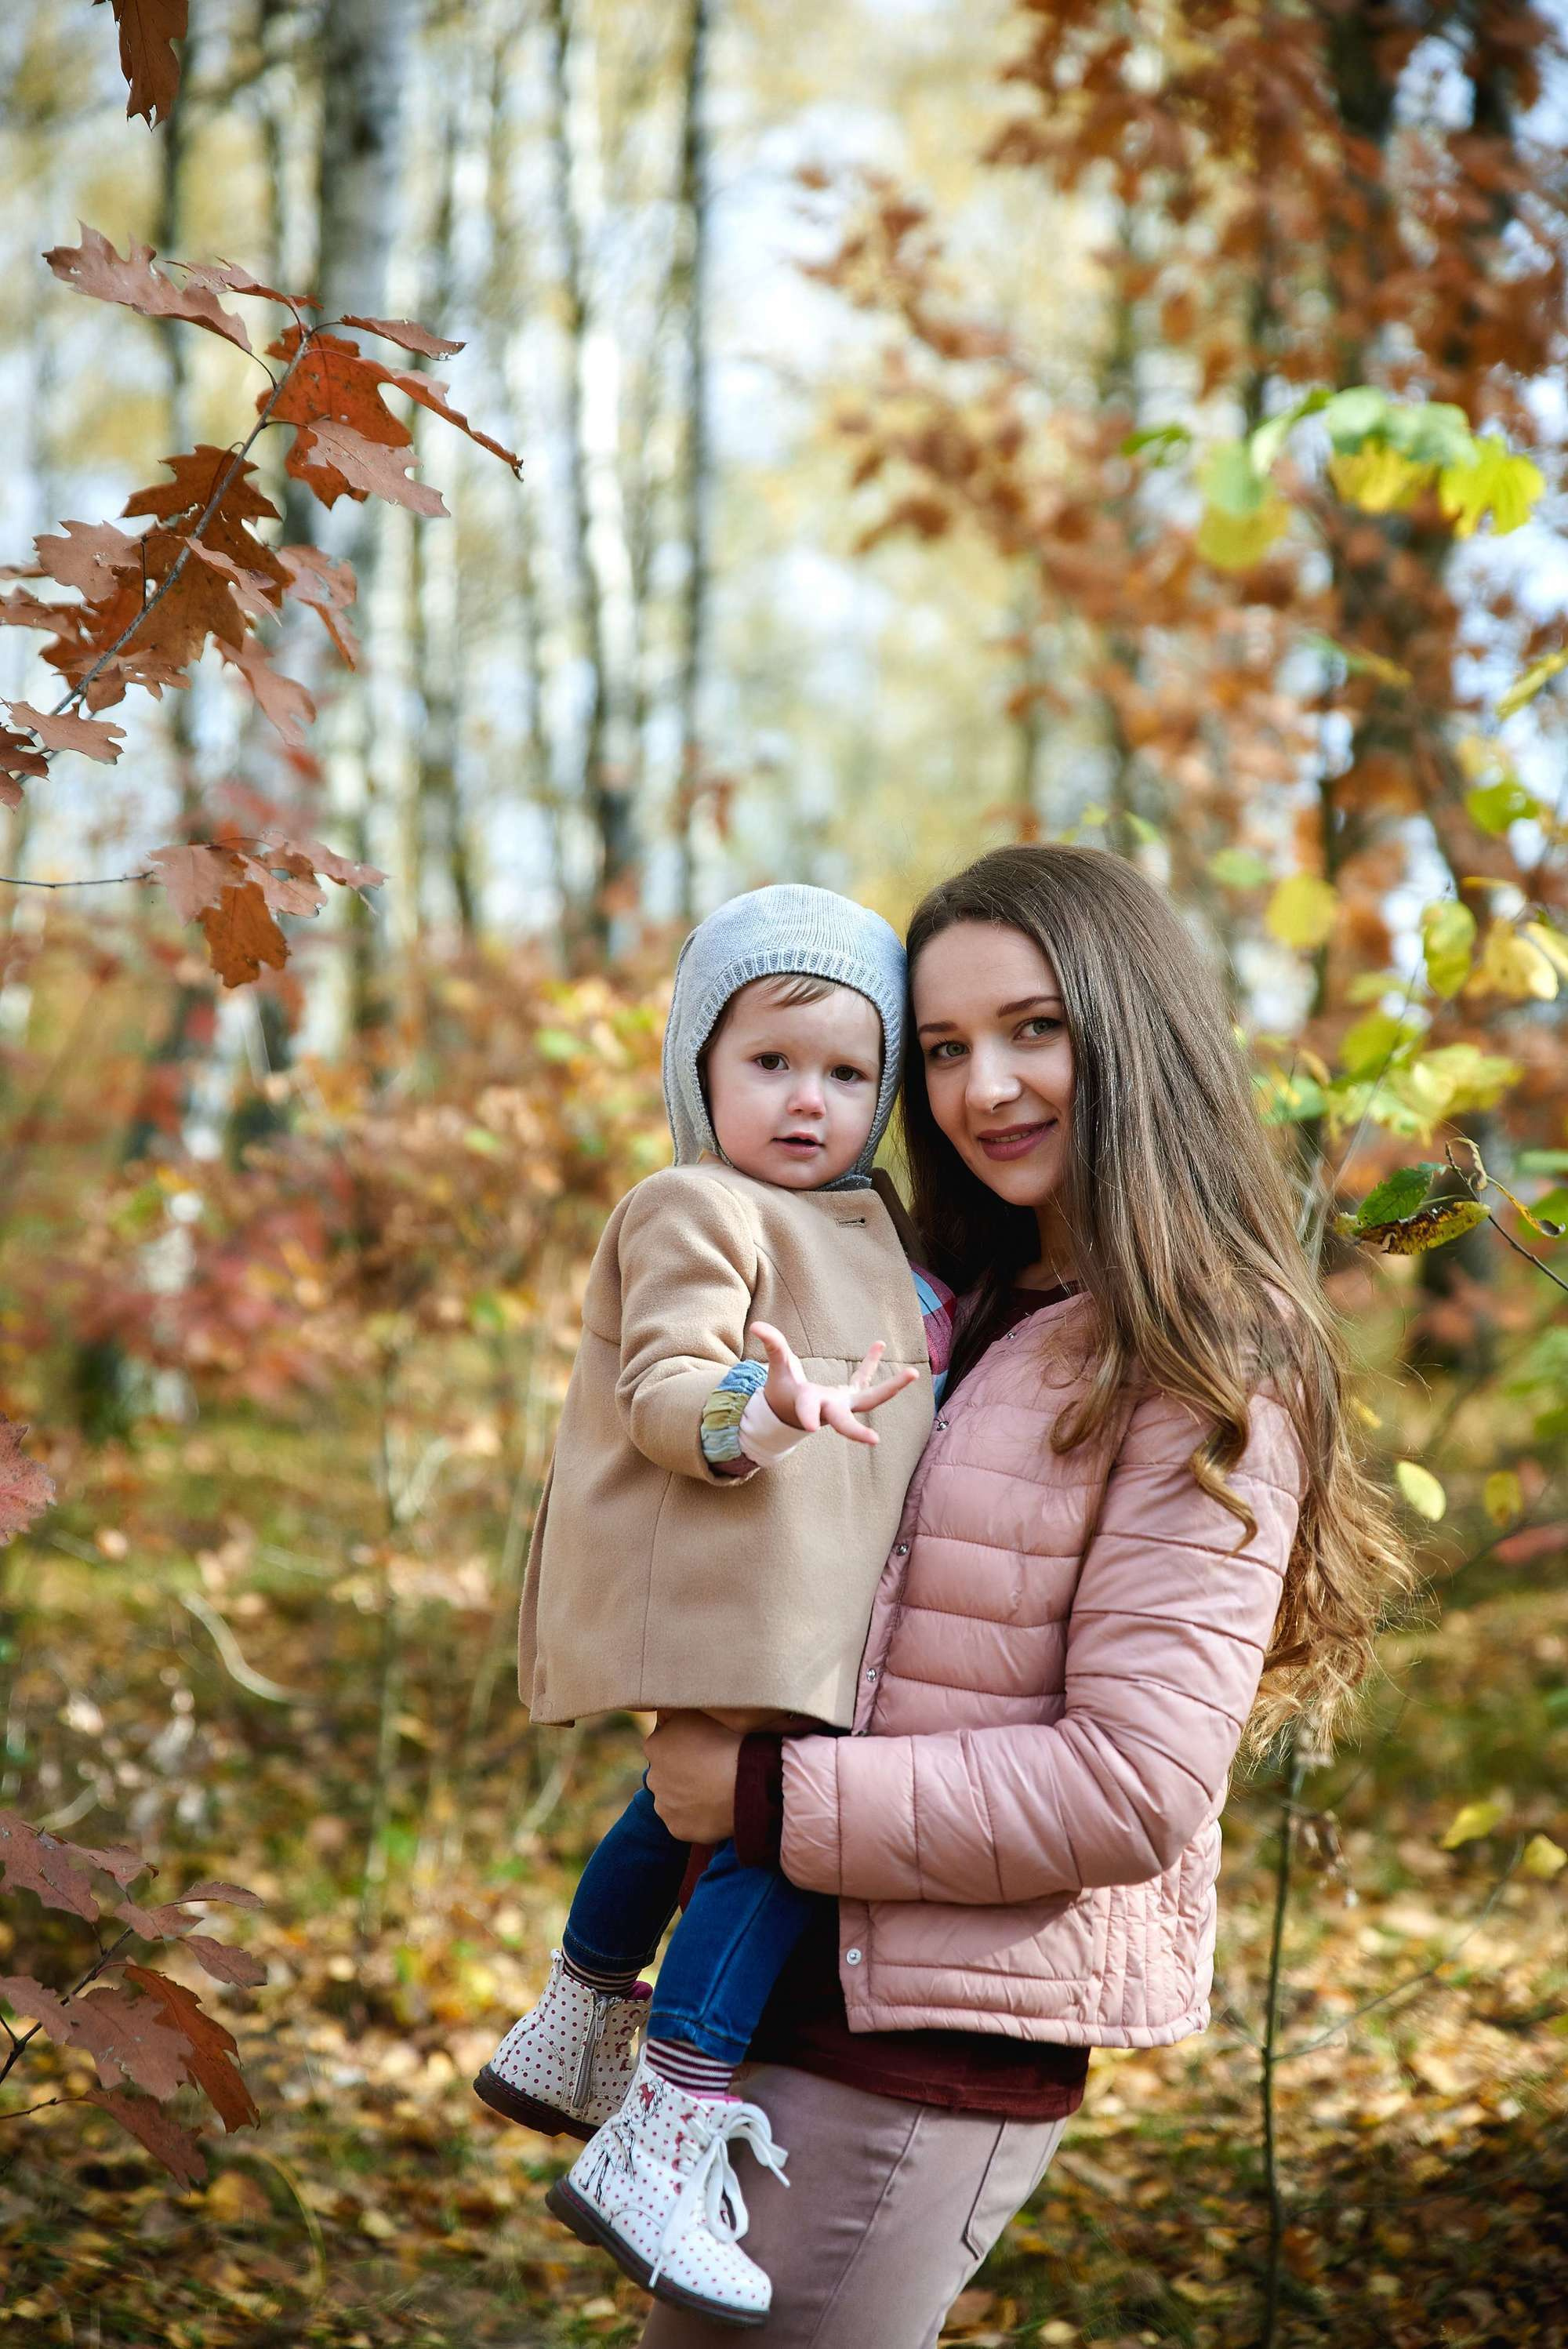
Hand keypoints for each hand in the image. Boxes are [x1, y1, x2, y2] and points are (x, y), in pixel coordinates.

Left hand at [643, 1712, 742, 1842]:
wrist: (749, 1782)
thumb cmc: (730, 1740)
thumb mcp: (701, 1711)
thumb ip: (677, 1710)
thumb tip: (666, 1710)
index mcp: (654, 1745)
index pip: (663, 1744)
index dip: (685, 1746)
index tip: (704, 1747)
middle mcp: (652, 1777)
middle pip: (665, 1773)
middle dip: (682, 1772)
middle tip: (711, 1769)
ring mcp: (664, 1806)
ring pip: (674, 1799)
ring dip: (688, 1796)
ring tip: (717, 1790)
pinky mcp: (677, 1829)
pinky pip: (686, 1822)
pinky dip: (697, 1817)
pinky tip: (716, 1808)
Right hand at [748, 1322, 918, 1447]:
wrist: (788, 1410)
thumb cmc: (781, 1391)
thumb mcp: (776, 1370)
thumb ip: (772, 1347)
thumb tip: (757, 1326)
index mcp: (809, 1405)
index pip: (808, 1412)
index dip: (809, 1417)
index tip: (811, 1428)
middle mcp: (829, 1409)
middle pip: (847, 1420)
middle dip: (858, 1431)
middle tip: (874, 1440)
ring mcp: (843, 1404)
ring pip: (869, 1399)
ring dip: (891, 1388)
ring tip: (912, 1373)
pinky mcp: (849, 1396)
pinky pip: (863, 1379)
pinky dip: (871, 1364)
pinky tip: (879, 1344)